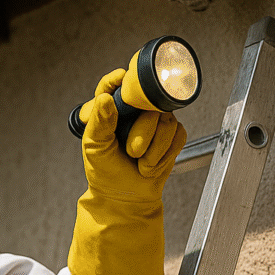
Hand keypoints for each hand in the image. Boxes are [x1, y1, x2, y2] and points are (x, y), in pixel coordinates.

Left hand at [81, 69, 185, 201]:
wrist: (126, 196)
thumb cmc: (106, 171)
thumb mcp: (96, 147)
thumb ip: (99, 122)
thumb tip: (104, 98)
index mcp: (111, 109)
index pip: (113, 85)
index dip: (117, 79)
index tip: (122, 78)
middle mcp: (135, 110)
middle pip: (149, 104)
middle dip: (143, 133)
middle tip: (131, 151)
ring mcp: (156, 120)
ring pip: (166, 122)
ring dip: (153, 150)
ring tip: (139, 160)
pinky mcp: (173, 134)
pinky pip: (178, 135)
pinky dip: (164, 155)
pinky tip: (151, 163)